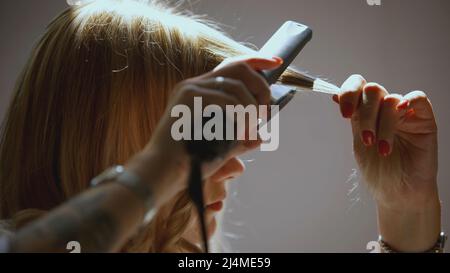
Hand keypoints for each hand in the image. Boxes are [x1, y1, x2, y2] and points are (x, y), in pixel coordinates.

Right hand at [127, 56, 281, 206]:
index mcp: (202, 92)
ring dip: (251, 109)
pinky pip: (227, 100)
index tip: (277, 63)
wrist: (165, 171)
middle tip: (265, 112)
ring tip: (250, 131)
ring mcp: (191, 88)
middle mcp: (195, 84)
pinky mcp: (188, 96)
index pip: (233, 66)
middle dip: (260, 86)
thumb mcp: (222, 146)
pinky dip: (241, 117)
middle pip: (239, 67)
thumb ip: (240, 138)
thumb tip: (260, 138)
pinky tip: (239, 133)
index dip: (258, 61)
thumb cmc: (191, 162)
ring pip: (237, 86)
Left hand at [333, 74, 440, 250]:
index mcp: (366, 113)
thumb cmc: (379, 173)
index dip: (348, 93)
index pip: (357, 88)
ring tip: (382, 148)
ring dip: (382, 125)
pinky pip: (418, 98)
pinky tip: (401, 112)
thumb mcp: (359, 143)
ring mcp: (404, 113)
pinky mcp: (424, 120)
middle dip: (365, 115)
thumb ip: (353, 119)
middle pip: (372, 91)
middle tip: (366, 139)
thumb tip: (334, 94)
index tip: (344, 114)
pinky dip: (408, 101)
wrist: (398, 194)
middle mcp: (384, 110)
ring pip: (389, 100)